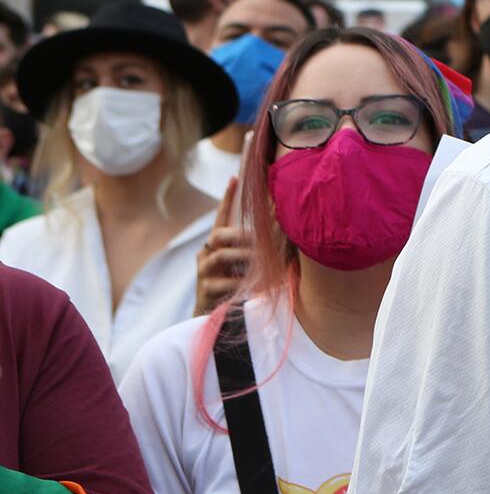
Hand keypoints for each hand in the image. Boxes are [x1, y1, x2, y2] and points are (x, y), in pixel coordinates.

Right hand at [194, 176, 250, 315]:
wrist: (216, 316)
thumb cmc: (237, 285)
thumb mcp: (247, 263)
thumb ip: (258, 246)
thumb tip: (283, 224)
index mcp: (218, 245)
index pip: (221, 217)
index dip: (228, 198)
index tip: (235, 177)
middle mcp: (207, 254)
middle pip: (219, 234)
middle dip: (241, 235)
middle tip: (261, 240)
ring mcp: (204, 272)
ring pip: (222, 256)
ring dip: (245, 258)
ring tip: (261, 263)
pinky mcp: (205, 290)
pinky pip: (226, 282)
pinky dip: (242, 283)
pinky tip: (253, 287)